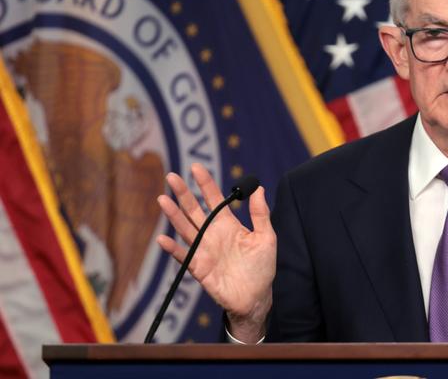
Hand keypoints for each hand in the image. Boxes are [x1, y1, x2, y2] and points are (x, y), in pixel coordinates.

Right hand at [156, 163, 276, 342]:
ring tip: (162, 199)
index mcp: (228, 225)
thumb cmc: (262, 267)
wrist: (256, 297)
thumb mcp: (266, 238)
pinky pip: (183, 256)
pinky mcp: (199, 268)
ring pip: (185, 228)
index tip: (196, 167)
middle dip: (183, 193)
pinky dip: (173, 248)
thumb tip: (259, 188)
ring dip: (173, 215)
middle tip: (171, 176)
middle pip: (194, 210)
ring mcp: (204, 250)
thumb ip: (261, 214)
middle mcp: (212, 234)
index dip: (205, 183)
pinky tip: (163, 238)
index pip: (214, 199)